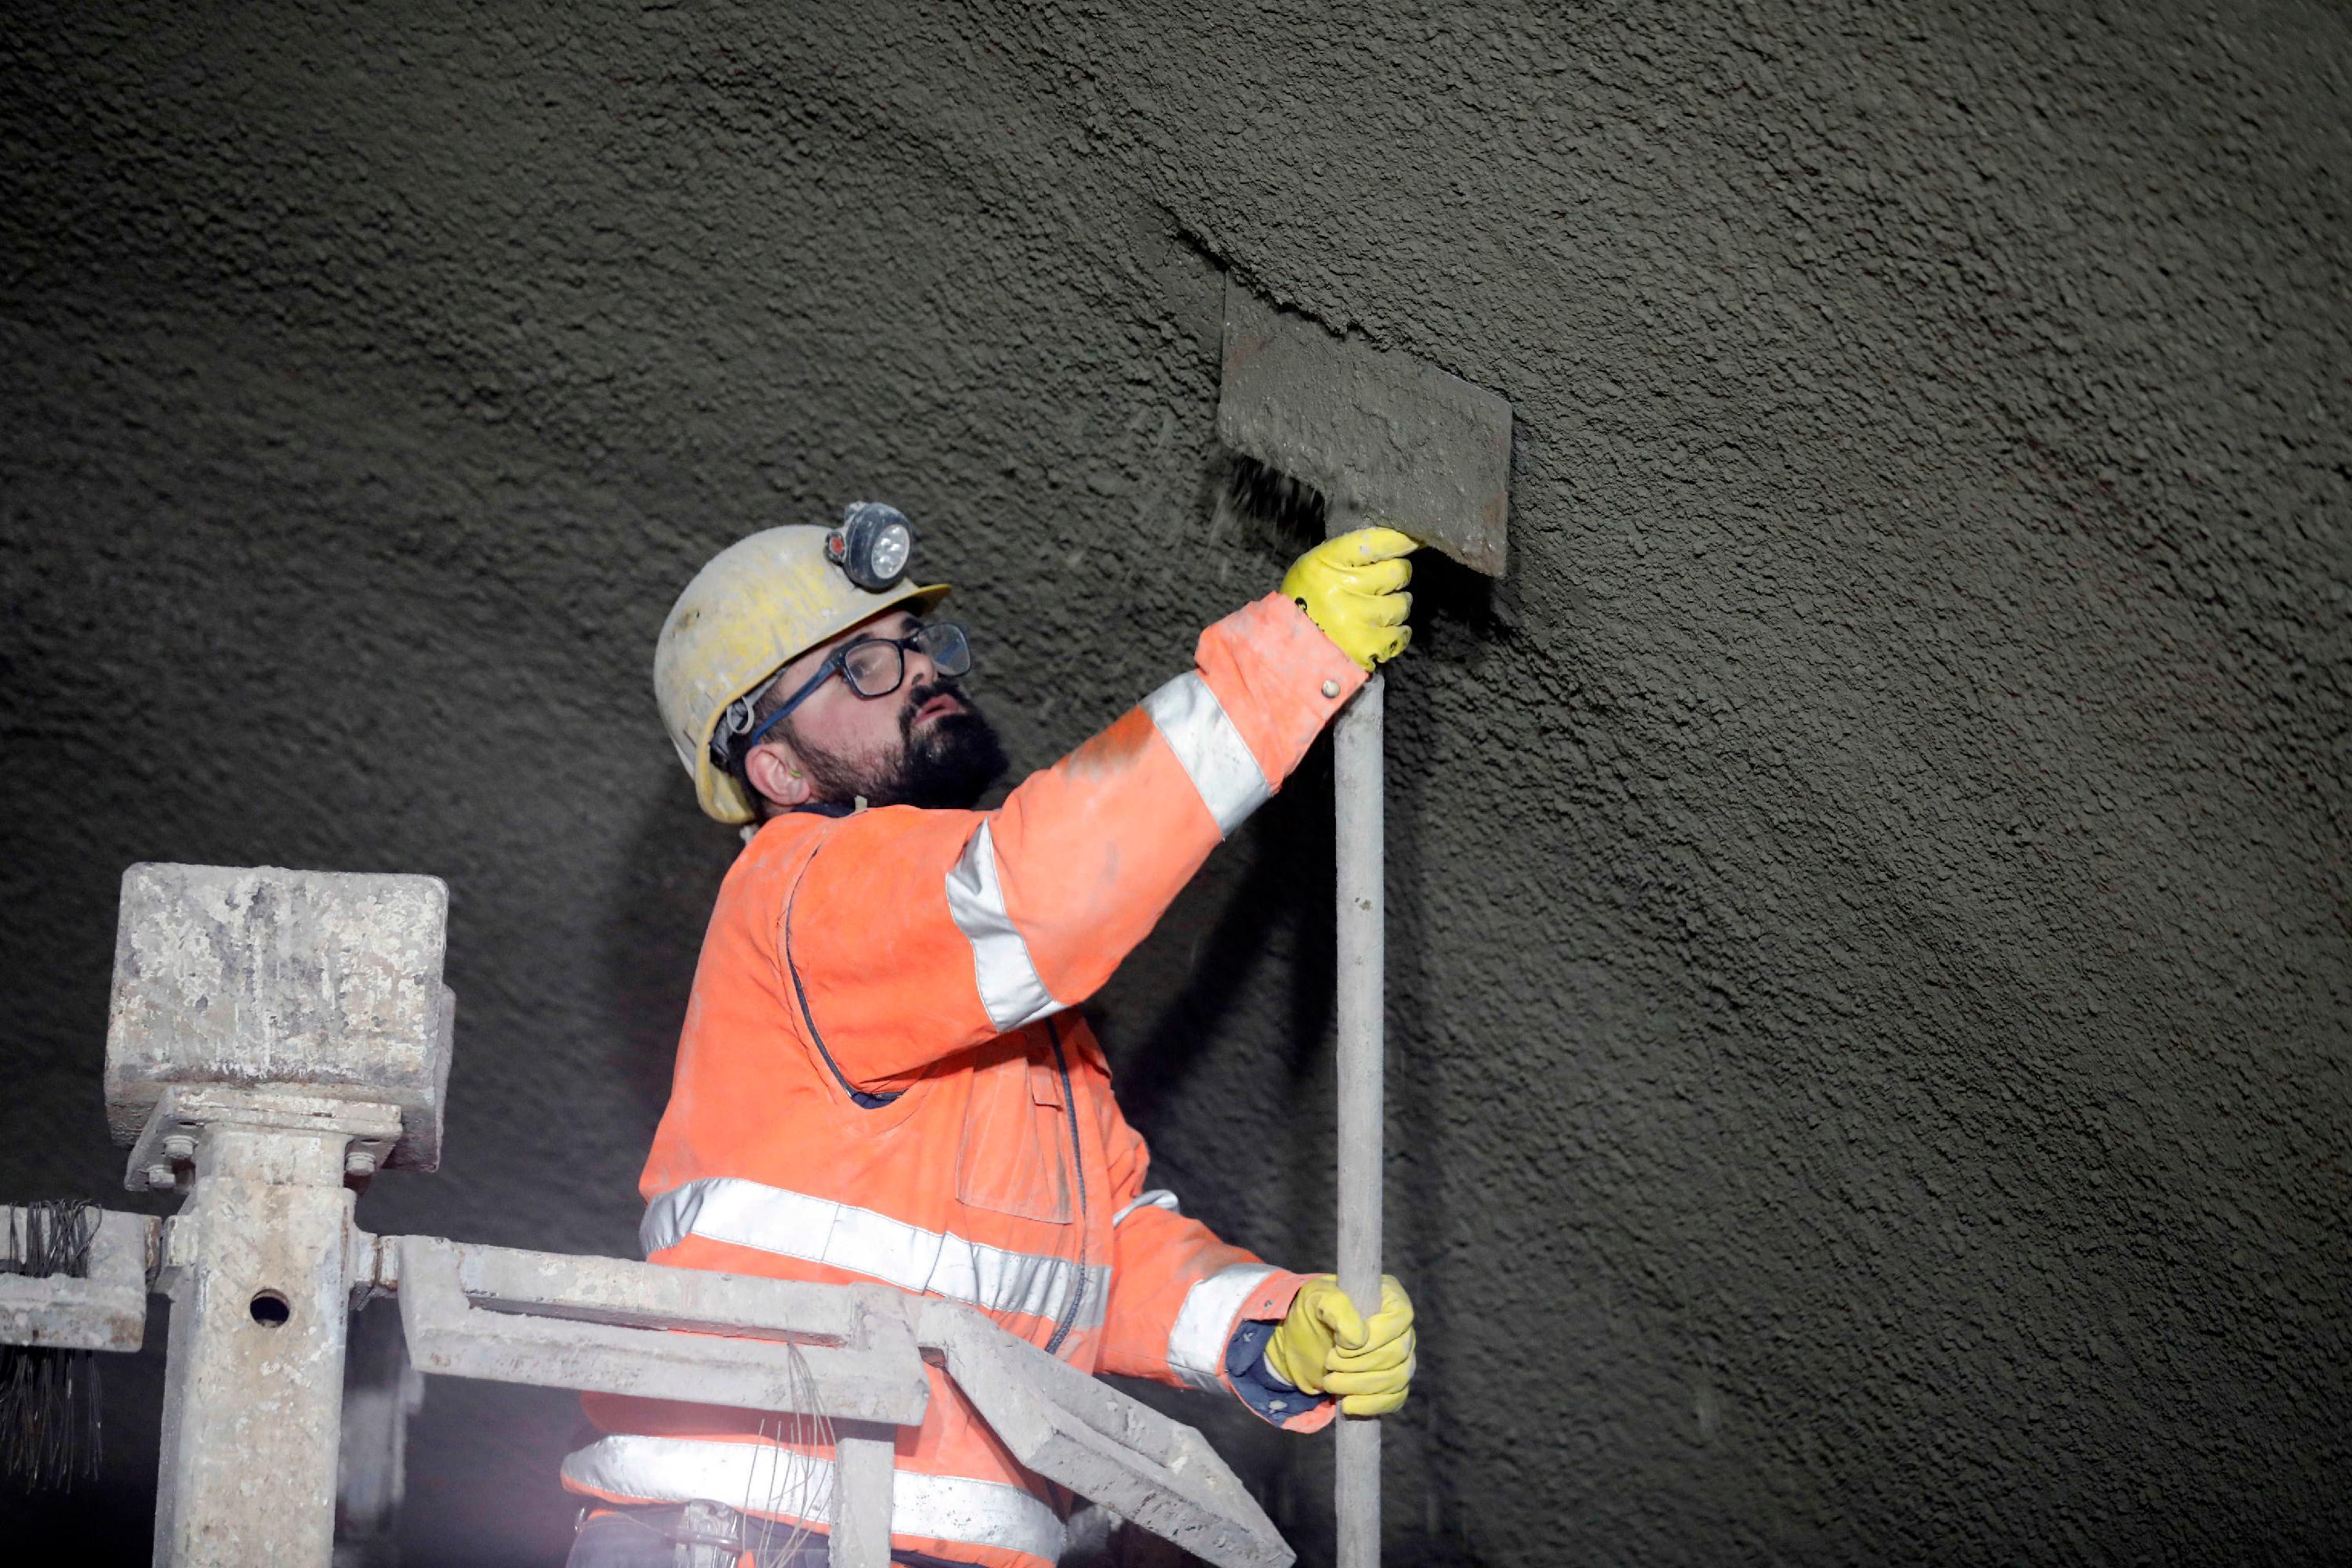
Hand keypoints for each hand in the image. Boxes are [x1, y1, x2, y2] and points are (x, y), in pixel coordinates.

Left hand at [1264, 1274, 1416, 1416]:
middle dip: (1359, 1364)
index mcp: (1390, 1298)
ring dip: (1361, 1385)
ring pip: (1397, 1378)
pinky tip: (1347, 1405)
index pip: (1401, 1317)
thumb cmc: (1312, 1311)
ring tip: (1330, 1382)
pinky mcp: (1391, 1383)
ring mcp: (1400, 1358)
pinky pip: (1395, 1399)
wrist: (1302, 1340)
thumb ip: (1336, 1307)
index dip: (1376, 1335)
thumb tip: (1359, 1338)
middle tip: (1329, 1362)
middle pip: (1397, 1352)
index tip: (1342, 1345)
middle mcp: (1401, 1328)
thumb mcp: (1316, 1299)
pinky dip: (1371, 1405)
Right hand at [1280, 526, 1419, 671]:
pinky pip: (1400, 634)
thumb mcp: (1313, 568)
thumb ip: (1347, 555)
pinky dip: (1396, 633)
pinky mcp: (1368, 646)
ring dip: (1396, 606)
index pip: (1374, 542)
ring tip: (1377, 611)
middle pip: (1398, 572)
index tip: (1409, 541)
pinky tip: (1381, 631)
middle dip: (1397, 576)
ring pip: (1402, 603)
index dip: (1398, 540)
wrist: (1287, 649)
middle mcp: (1343, 588)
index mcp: (1327, 563)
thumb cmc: (1303, 602)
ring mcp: (1357, 619)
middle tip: (1385, 583)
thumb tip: (1391, 543)